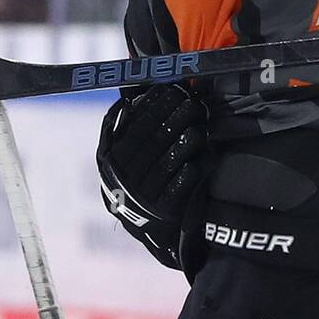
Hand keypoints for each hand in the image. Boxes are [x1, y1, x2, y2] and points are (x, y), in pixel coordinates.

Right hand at [97, 83, 208, 268]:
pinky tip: (206, 152)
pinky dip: (199, 163)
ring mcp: (148, 196)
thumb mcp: (112, 156)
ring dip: (192, 137)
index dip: (157, 105)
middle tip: (195, 102)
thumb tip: (126, 102)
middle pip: (158, 139)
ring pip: (174, 157)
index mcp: (113, 161)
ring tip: (201, 125)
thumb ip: (115, 128)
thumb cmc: (132, 179)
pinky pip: (187, 180)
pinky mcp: (168, 210)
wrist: (146, 228)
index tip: (174, 90)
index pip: (137, 126)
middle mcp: (127, 178)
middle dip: (179, 115)